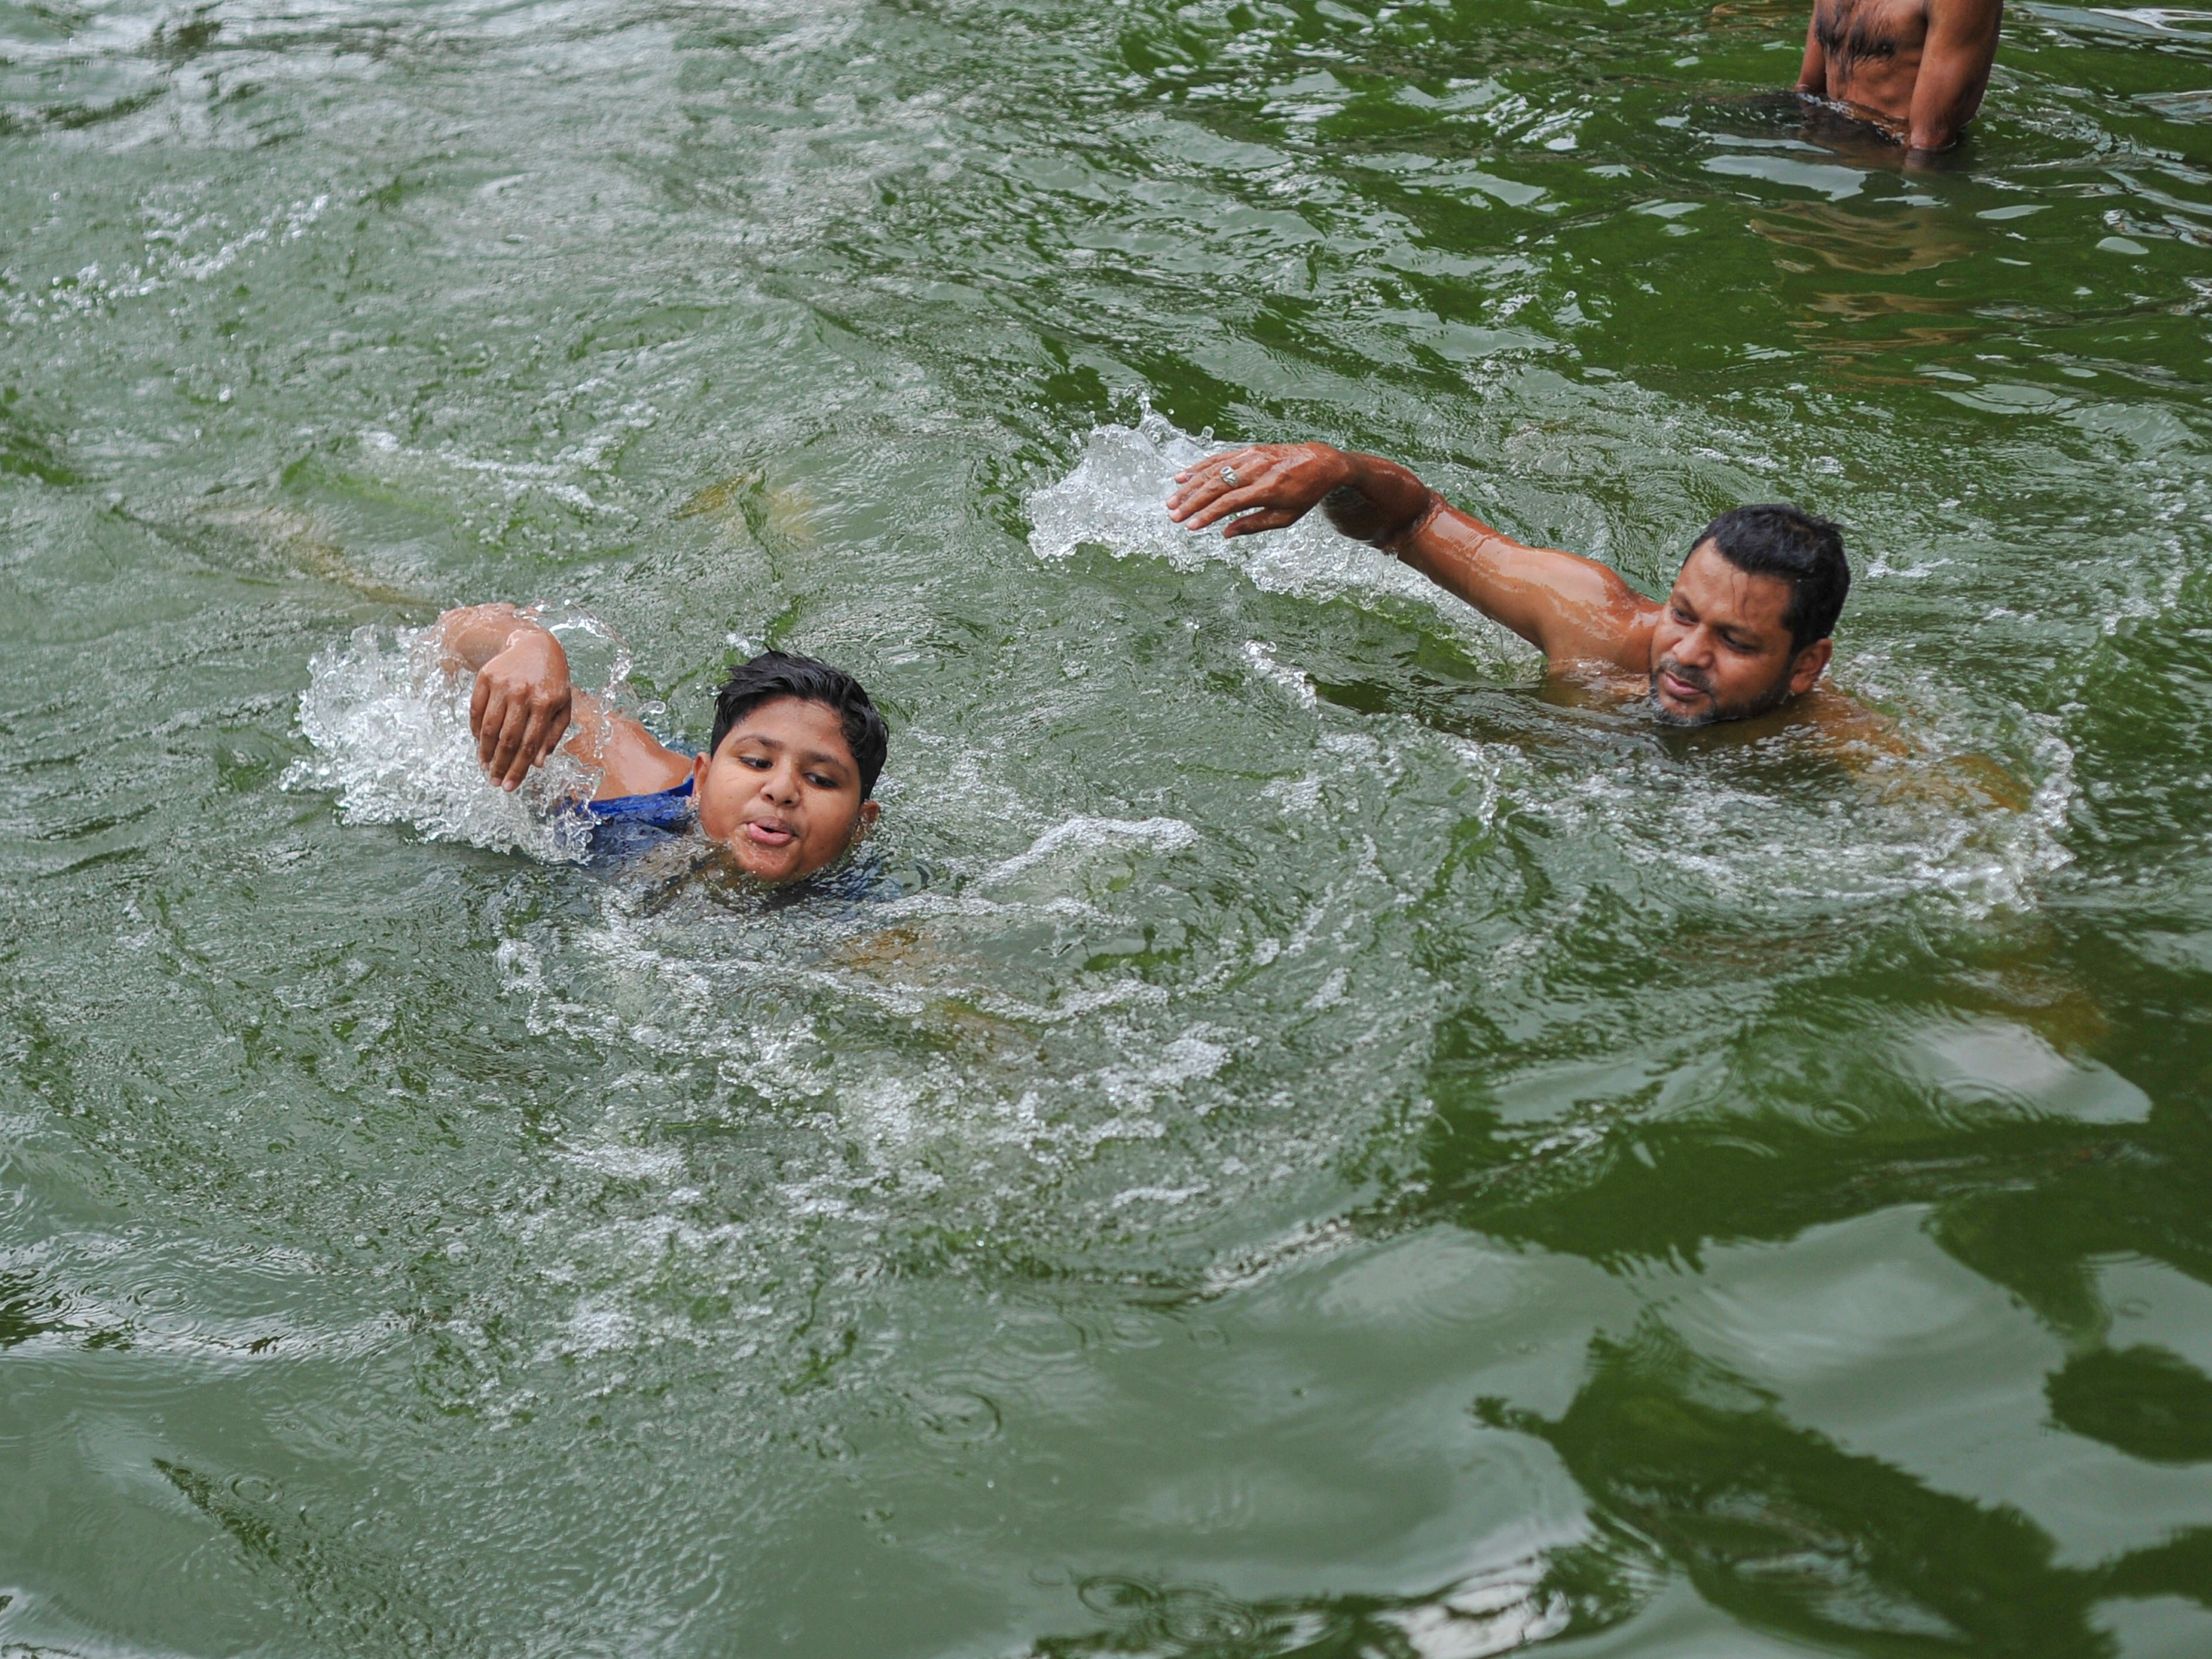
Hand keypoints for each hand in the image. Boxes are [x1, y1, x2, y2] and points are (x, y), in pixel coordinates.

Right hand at [468, 629, 573, 789]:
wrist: (536, 644)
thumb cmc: (553, 681)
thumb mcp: (563, 706)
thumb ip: (552, 735)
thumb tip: (537, 763)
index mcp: (545, 703)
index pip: (529, 744)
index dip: (518, 769)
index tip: (509, 786)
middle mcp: (523, 693)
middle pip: (507, 739)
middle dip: (499, 765)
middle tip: (494, 782)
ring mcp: (502, 684)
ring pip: (488, 726)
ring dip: (484, 751)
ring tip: (484, 766)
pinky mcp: (485, 676)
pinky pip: (475, 710)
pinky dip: (474, 729)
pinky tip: (478, 743)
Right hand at [1165, 443, 1350, 538]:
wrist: (1320, 462)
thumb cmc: (1305, 494)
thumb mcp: (1286, 517)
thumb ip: (1254, 525)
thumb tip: (1225, 533)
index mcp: (1268, 489)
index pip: (1230, 503)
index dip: (1207, 515)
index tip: (1190, 526)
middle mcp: (1257, 469)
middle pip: (1217, 485)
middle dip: (1192, 502)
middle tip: (1173, 515)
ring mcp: (1251, 457)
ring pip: (1214, 470)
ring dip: (1190, 486)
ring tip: (1172, 499)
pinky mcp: (1248, 450)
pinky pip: (1219, 458)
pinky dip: (1200, 467)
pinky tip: (1183, 476)